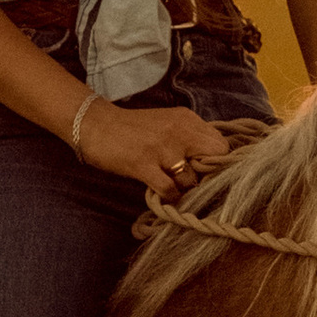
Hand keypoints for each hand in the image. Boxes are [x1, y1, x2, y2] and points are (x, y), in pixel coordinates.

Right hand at [78, 103, 248, 194]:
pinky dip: (170, 197)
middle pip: (215, 159)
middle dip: (207, 175)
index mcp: (187, 119)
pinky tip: (163, 195)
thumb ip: (189, 135)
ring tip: (173, 187)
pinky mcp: (144, 164)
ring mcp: (162, 148)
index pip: (221, 144)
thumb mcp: (167, 122)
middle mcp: (179, 131)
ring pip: (191, 179)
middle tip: (194, 181)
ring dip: (184, 188)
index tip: (205, 170)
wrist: (95, 125)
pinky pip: (170, 190)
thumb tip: (212, 160)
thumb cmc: (132, 128)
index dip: (217, 161)